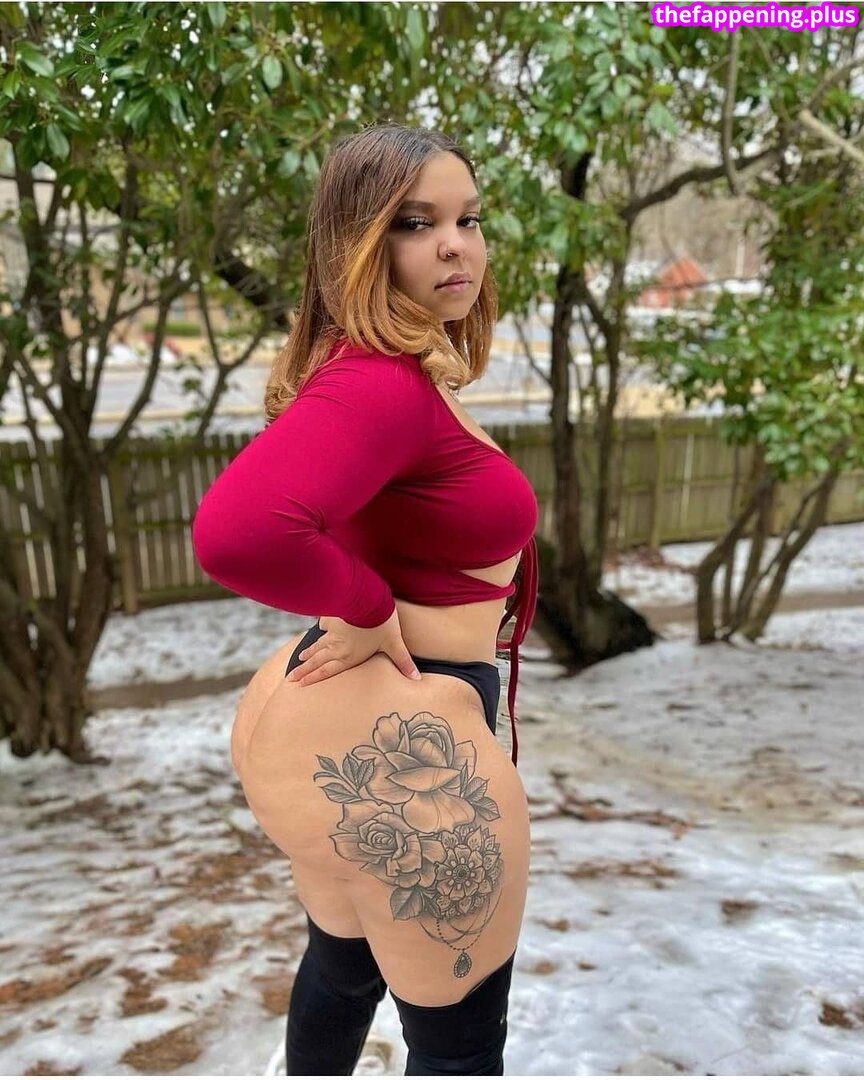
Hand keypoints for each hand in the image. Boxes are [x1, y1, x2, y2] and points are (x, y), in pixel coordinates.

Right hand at [286, 608, 422, 687]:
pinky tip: (319, 628)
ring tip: (298, 659)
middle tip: (290, 677)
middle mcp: (336, 647)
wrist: (368, 598)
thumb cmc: (382, 623)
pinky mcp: (331, 616)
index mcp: (348, 657)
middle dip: (303, 670)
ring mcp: (331, 632)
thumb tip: (417, 679)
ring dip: (308, 653)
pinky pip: (324, 624)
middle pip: (316, 661)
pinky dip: (321, 628)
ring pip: (317, 644)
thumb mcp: (395, 644)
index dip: (313, 679)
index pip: (327, 671)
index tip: (300, 684)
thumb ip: (403, 662)